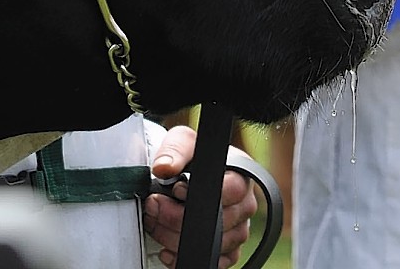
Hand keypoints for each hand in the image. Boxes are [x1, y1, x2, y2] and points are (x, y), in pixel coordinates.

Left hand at [143, 125, 258, 268]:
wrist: (189, 174)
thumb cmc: (193, 157)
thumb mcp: (183, 142)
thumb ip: (174, 150)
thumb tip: (164, 168)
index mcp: (242, 175)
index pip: (231, 191)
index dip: (198, 195)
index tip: (176, 190)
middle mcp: (245, 204)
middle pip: (218, 223)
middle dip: (176, 218)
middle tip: (153, 206)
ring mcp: (239, 229)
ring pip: (213, 246)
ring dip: (175, 239)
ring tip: (157, 223)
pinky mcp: (229, 250)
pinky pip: (213, 262)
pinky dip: (185, 257)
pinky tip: (168, 247)